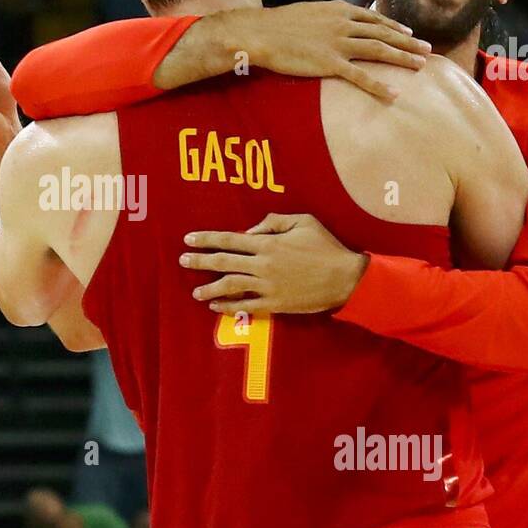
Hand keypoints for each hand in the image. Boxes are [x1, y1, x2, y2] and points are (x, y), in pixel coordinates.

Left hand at [179, 212, 367, 313]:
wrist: (345, 278)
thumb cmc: (325, 247)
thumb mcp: (303, 221)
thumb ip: (274, 221)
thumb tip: (251, 229)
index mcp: (267, 243)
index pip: (229, 239)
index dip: (206, 239)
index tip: (189, 239)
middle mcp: (262, 264)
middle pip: (223, 262)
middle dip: (200, 261)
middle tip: (183, 260)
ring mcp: (267, 286)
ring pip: (230, 286)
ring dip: (209, 288)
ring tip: (195, 291)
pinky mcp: (274, 304)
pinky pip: (245, 306)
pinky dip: (228, 306)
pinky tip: (215, 306)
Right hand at [239, 1, 430, 101]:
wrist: (261, 32)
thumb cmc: (277, 25)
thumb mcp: (307, 13)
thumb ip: (325, 17)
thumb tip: (331, 23)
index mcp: (338, 10)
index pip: (373, 18)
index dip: (393, 26)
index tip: (408, 32)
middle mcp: (343, 24)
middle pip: (383, 33)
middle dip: (408, 42)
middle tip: (427, 49)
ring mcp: (338, 43)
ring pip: (379, 50)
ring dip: (402, 58)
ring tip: (421, 65)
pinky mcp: (330, 63)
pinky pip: (360, 76)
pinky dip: (379, 86)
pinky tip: (394, 93)